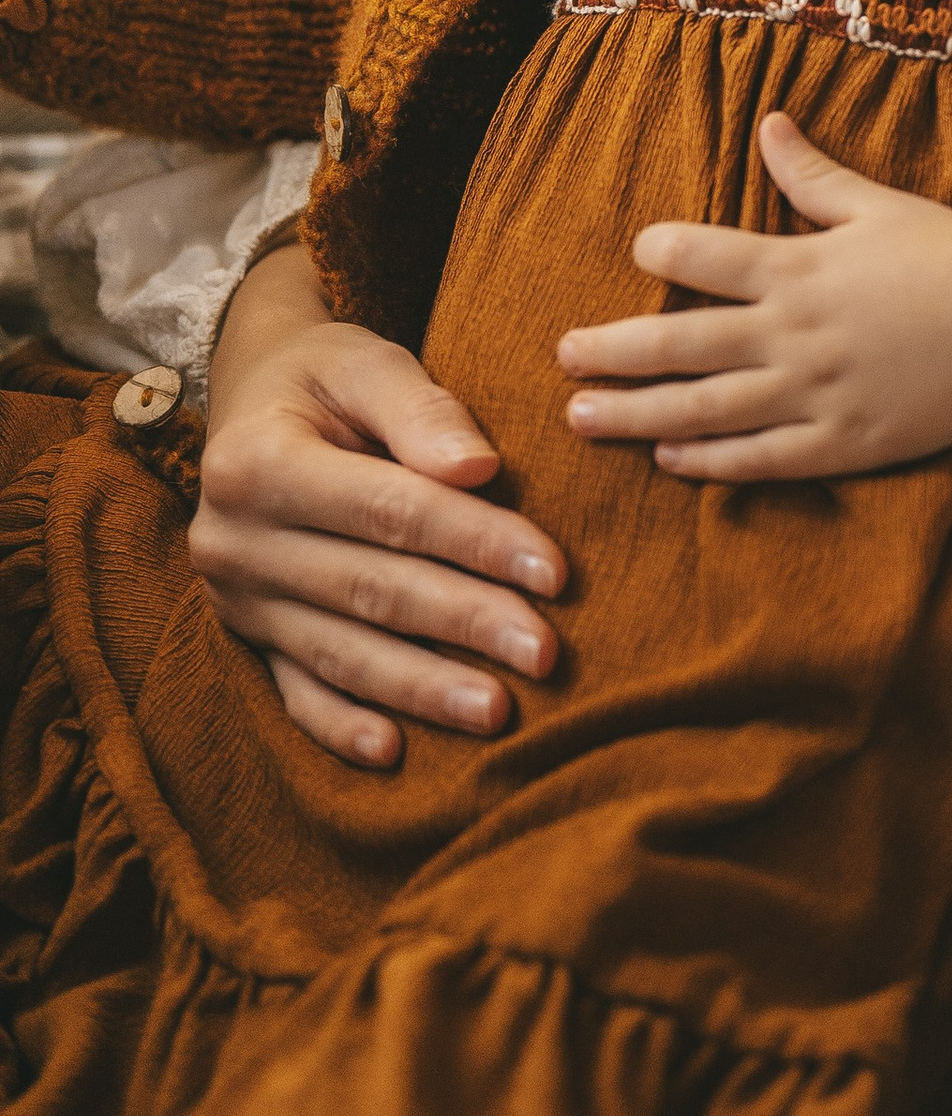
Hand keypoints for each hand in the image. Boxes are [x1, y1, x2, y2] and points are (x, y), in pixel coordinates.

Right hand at [192, 243, 564, 772]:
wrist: (252, 398)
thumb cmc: (325, 377)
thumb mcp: (364, 363)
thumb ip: (420, 410)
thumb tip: (478, 470)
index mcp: (256, 462)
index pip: (388, 510)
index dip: (475, 542)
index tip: (554, 572)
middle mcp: (233, 540)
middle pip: (370, 589)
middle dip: (465, 623)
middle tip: (546, 654)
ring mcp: (236, 599)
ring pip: (339, 652)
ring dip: (421, 687)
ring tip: (498, 710)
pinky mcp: (247, 637)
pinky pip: (296, 692)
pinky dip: (342, 726)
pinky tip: (393, 752)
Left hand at [554, 110, 951, 481]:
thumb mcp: (879, 205)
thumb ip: (811, 174)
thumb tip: (767, 122)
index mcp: (800, 265)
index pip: (705, 256)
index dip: (663, 249)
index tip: (636, 249)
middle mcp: (795, 332)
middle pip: (681, 344)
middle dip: (614, 351)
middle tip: (562, 356)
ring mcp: (816, 392)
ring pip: (705, 409)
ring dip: (637, 415)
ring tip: (583, 417)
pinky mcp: (844, 442)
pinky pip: (761, 458)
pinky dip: (711, 461)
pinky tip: (670, 461)